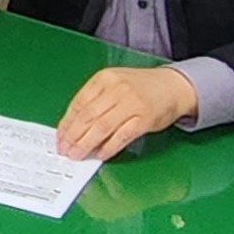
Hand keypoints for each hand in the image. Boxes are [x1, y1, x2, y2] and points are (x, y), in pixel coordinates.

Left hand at [55, 65, 197, 159]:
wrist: (174, 86)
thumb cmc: (140, 88)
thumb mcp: (115, 84)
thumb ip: (95, 100)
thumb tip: (73, 127)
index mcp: (105, 78)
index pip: (79, 103)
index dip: (67, 123)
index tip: (60, 137)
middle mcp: (117, 89)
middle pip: (88, 116)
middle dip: (73, 136)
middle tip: (65, 150)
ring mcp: (132, 103)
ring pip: (102, 127)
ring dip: (86, 144)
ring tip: (77, 154)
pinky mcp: (145, 119)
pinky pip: (121, 136)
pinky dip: (108, 147)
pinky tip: (100, 154)